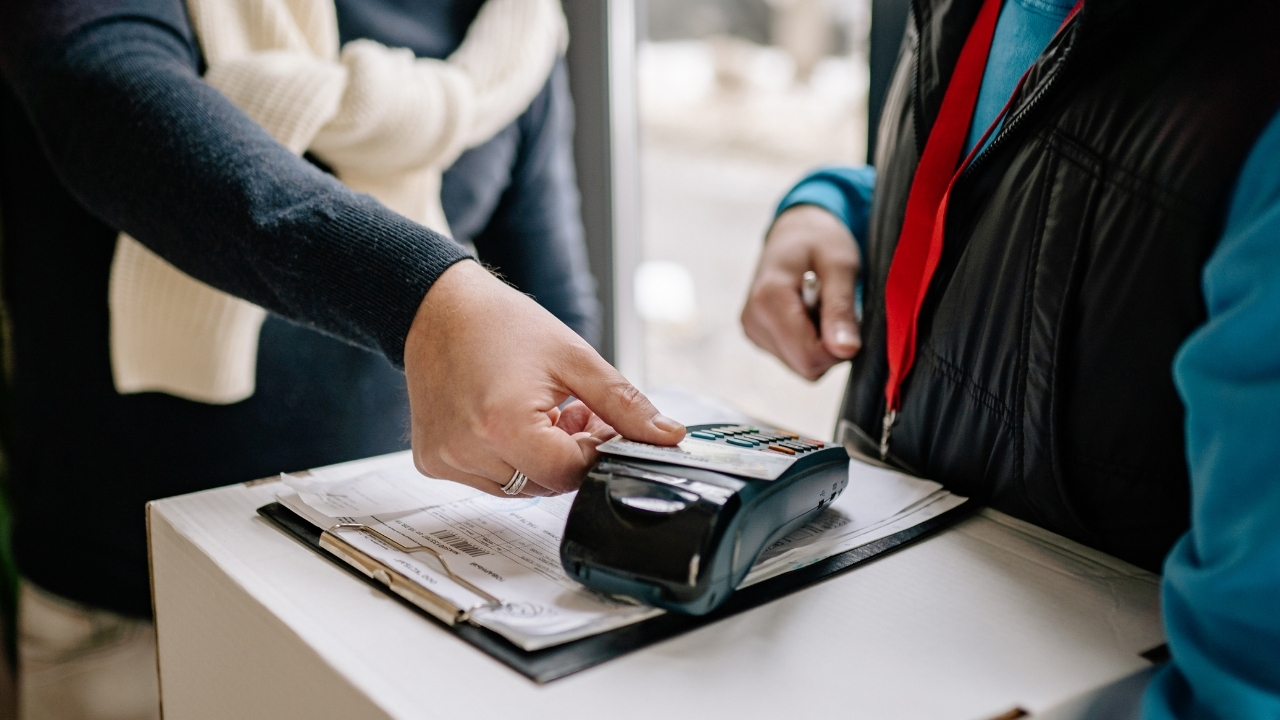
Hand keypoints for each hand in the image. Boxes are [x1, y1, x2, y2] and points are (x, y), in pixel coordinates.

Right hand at [404, 260, 684, 495]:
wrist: (438, 308)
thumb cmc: (500, 324)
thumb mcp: (574, 358)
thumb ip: (625, 404)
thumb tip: (667, 436)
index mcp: (505, 424)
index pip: (572, 474)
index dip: (594, 451)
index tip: (598, 424)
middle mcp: (469, 449)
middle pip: (546, 484)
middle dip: (569, 455)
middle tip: (572, 412)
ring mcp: (447, 459)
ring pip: (519, 486)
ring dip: (539, 459)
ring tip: (541, 412)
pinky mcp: (434, 461)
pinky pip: (488, 479)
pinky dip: (507, 458)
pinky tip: (507, 421)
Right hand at [741, 204, 861, 380]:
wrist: (795, 229)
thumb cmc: (820, 239)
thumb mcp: (840, 265)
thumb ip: (841, 309)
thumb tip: (846, 351)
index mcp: (768, 300)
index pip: (810, 357)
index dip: (839, 345)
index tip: (848, 315)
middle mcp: (752, 320)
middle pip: (805, 365)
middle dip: (831, 345)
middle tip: (835, 306)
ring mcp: (752, 330)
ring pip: (802, 365)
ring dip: (821, 343)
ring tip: (820, 305)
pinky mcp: (757, 335)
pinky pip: (794, 357)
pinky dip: (809, 340)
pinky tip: (809, 312)